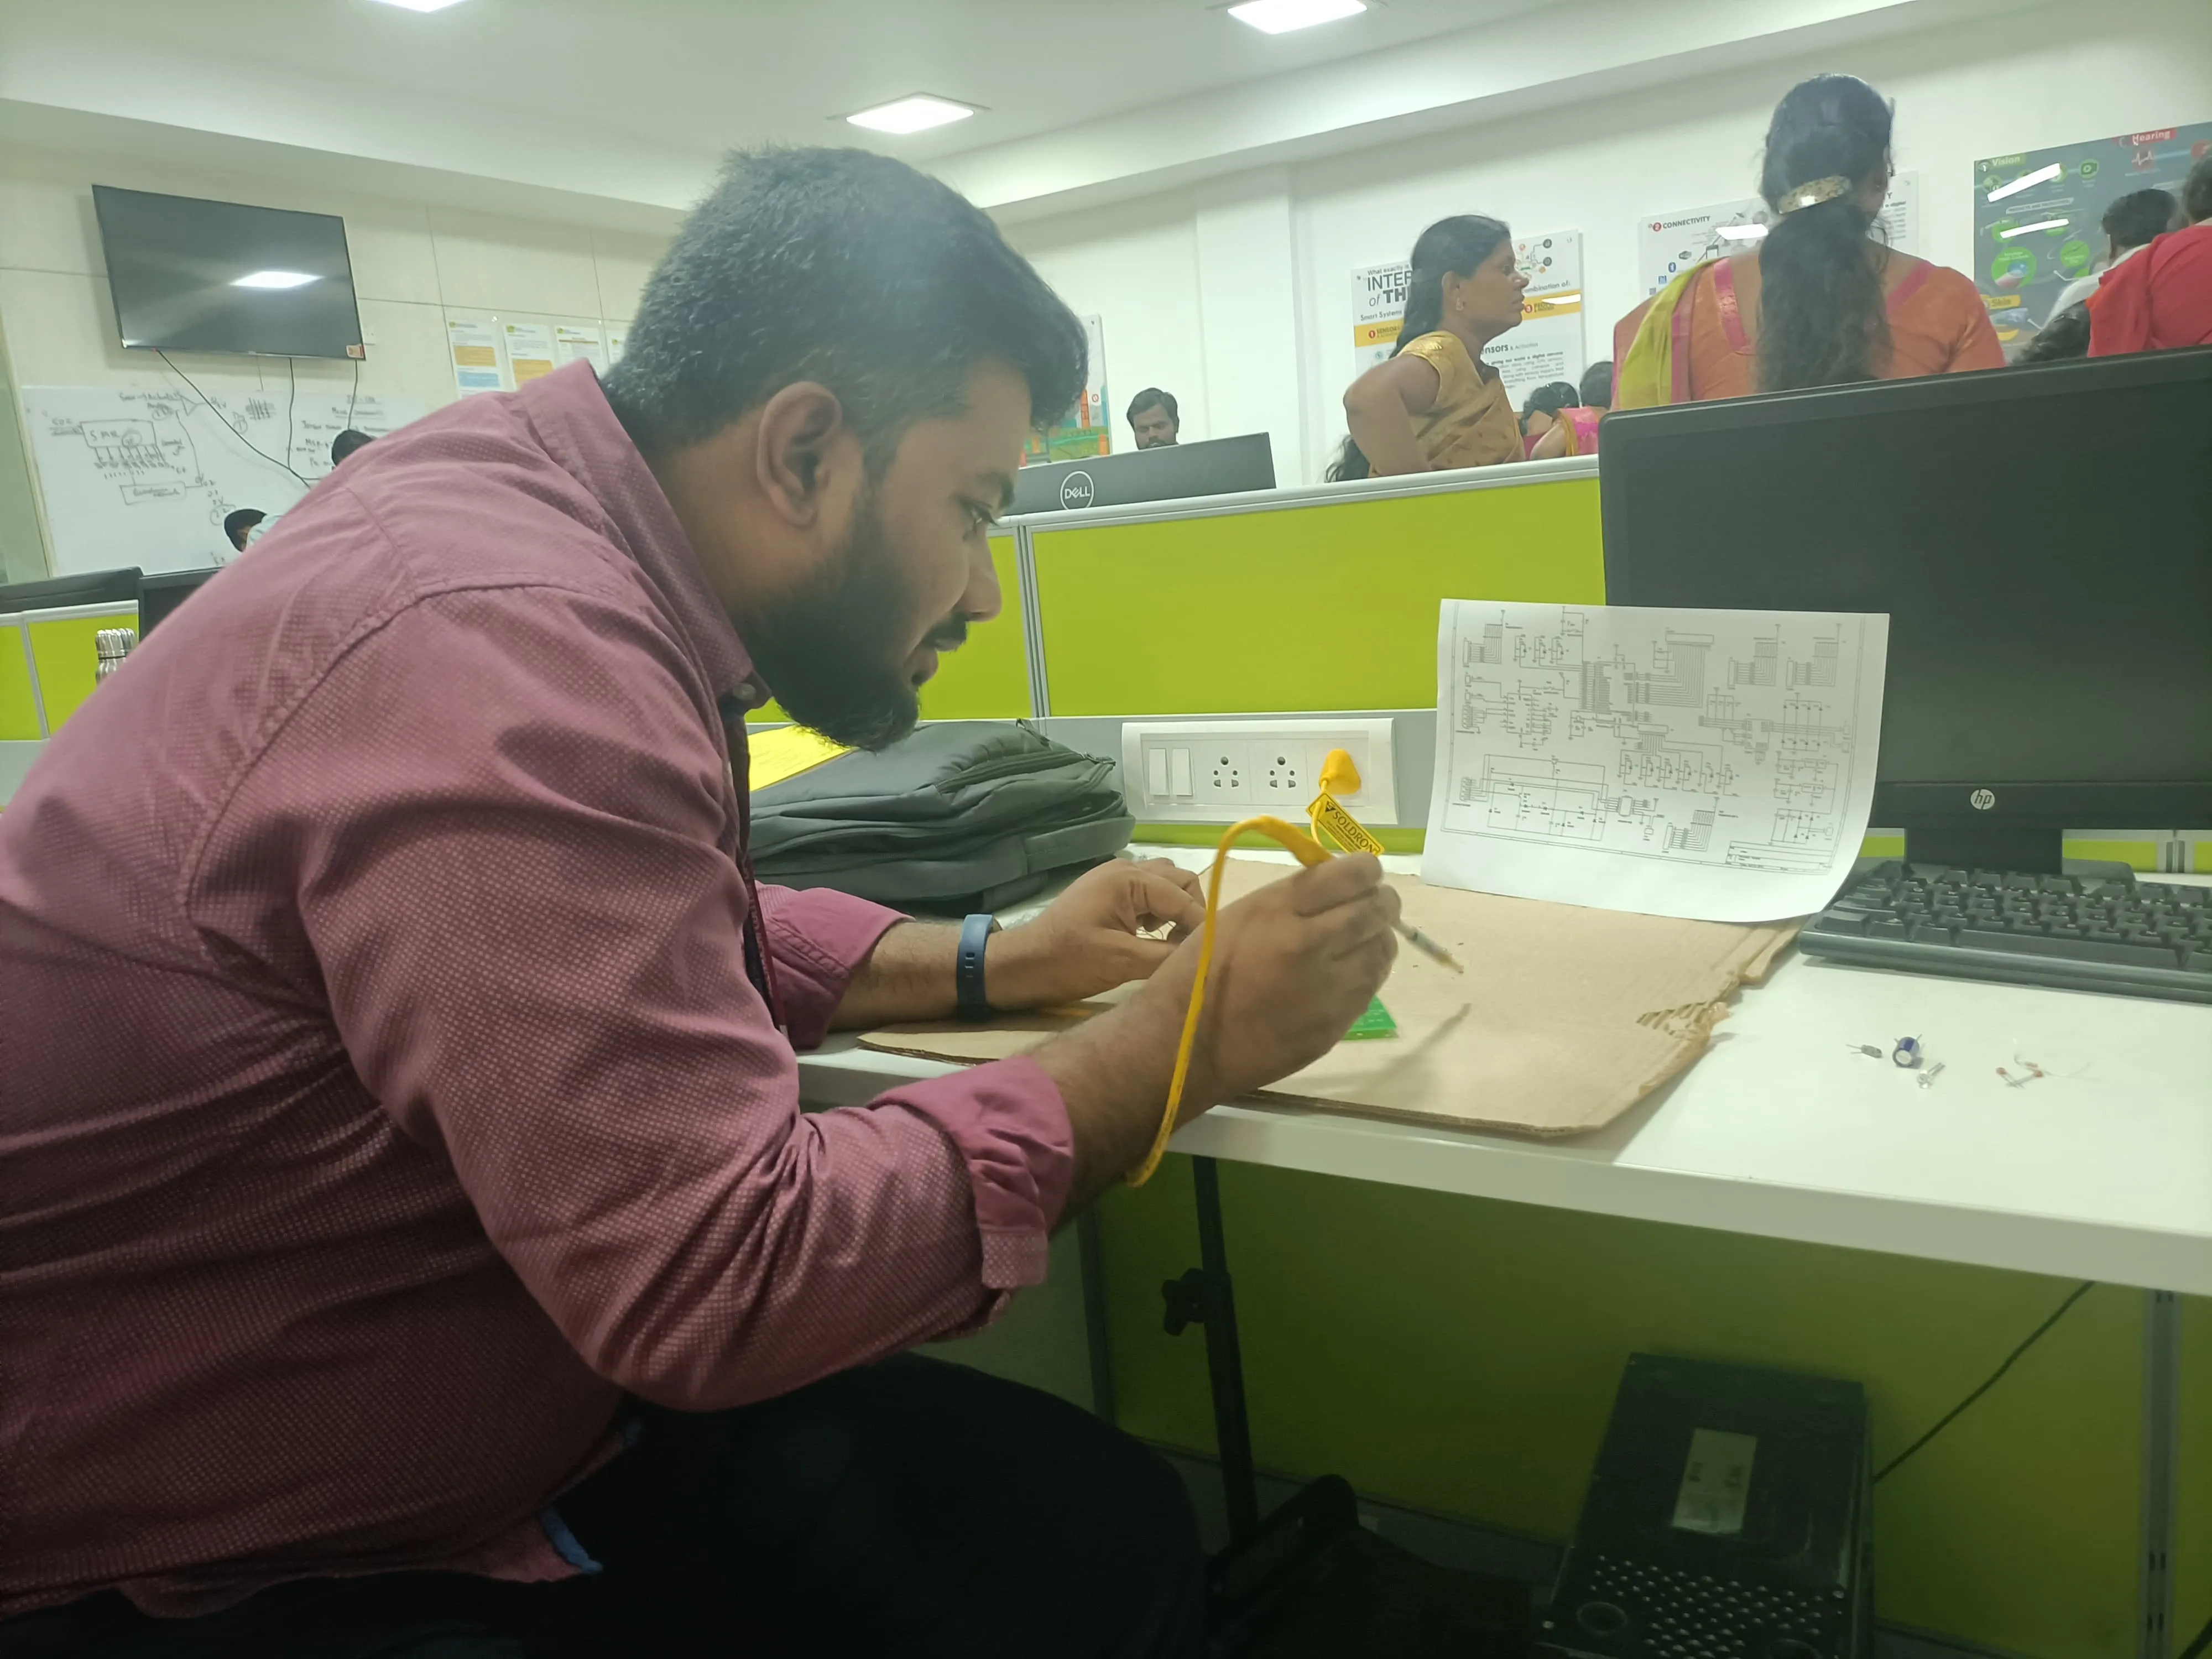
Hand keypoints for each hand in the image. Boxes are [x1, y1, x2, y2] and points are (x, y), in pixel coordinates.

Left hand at [986, 858, 1206, 1010]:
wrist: (1023, 964)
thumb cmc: (1069, 961)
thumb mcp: (1122, 962)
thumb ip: (1168, 954)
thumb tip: (1207, 955)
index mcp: (1129, 879)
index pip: (1184, 897)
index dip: (1201, 927)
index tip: (1210, 955)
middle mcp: (1126, 869)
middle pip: (1181, 880)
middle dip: (1192, 911)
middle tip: (1188, 946)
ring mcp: (1115, 879)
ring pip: (1166, 884)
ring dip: (1176, 909)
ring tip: (1170, 941)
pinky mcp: (1109, 894)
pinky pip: (1147, 894)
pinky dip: (1159, 912)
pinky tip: (1153, 937)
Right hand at [1130, 853, 1398, 1119]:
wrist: (1185, 1045)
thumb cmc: (1198, 972)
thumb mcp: (1237, 915)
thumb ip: (1290, 899)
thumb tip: (1335, 888)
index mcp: (1280, 911)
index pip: (1353, 875)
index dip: (1367, 869)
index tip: (1365, 872)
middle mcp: (1311, 945)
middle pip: (1378, 910)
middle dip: (1381, 901)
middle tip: (1374, 903)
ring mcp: (1328, 990)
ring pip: (1383, 950)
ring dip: (1377, 938)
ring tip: (1360, 939)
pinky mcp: (1335, 1025)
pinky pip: (1370, 989)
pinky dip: (1366, 973)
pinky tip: (1346, 973)